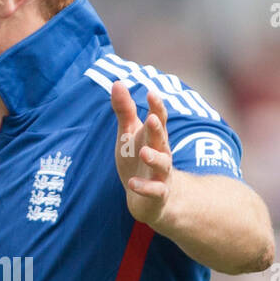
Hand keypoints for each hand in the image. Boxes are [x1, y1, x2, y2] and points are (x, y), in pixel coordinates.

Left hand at [110, 80, 173, 226]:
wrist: (151, 198)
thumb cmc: (138, 159)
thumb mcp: (129, 134)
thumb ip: (124, 110)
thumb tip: (117, 82)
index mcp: (154, 136)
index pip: (159, 118)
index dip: (156, 106)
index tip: (151, 92)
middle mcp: (161, 153)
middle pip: (162, 139)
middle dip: (158, 129)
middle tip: (153, 118)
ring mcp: (161, 174)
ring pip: (162, 164)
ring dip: (154, 158)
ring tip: (144, 151)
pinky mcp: (158, 194)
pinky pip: (155, 190)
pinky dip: (145, 187)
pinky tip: (132, 183)